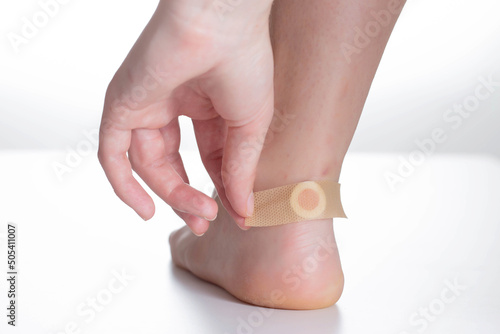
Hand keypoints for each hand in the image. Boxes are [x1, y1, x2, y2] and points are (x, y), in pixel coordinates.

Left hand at [98, 0, 273, 234]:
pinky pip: (113, 153)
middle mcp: (172, 106)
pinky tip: (144, 210)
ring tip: (198, 213)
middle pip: (172, 164)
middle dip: (189, 196)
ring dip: (171, 193)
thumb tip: (244, 211)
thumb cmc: (244, 62)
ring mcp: (145, 105)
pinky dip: (124, 184)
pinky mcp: (122, 104)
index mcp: (205, 106)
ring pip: (147, 163)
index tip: (236, 215)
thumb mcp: (248, 127)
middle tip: (206, 220)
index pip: (208, 157)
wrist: (220, 22)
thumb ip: (239, 170)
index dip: (220, 187)